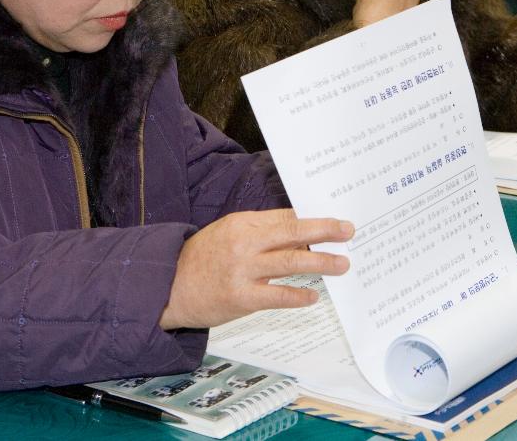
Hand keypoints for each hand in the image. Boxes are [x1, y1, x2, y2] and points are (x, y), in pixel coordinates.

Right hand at [159, 209, 352, 330]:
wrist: (168, 287)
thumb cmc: (202, 258)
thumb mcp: (228, 233)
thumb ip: (260, 231)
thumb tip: (300, 230)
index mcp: (242, 224)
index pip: (285, 217)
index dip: (313, 219)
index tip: (335, 219)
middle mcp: (244, 244)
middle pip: (292, 233)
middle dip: (325, 231)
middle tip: (349, 231)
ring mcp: (243, 271)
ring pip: (290, 263)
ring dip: (321, 263)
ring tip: (342, 264)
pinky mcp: (241, 298)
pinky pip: (277, 296)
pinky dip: (299, 296)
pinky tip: (314, 296)